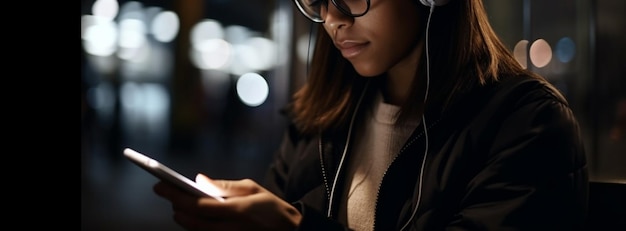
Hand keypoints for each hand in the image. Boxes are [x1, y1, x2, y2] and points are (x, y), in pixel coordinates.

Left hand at [153, 173, 301, 230]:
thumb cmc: (271, 207)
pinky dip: (196, 227)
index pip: (198, 205)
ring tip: (176, 206)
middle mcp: (231, 228)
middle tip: (164, 192)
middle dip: (176, 206)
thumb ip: (224, 186)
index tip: (160, 186)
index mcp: (237, 210)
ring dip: (184, 219)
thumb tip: (199, 180)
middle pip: (192, 220)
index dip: (176, 196)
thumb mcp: (252, 189)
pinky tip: (191, 218)